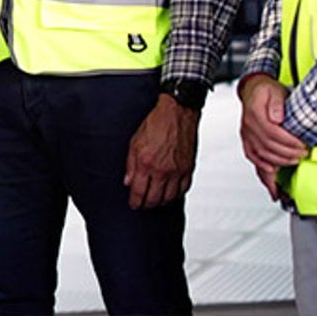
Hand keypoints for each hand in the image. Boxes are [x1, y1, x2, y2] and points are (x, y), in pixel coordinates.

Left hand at [124, 94, 199, 209]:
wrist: (177, 112)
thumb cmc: (156, 123)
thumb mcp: (134, 142)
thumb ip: (130, 164)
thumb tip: (128, 181)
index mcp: (146, 163)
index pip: (139, 192)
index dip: (135, 202)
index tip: (134, 204)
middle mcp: (163, 170)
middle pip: (154, 199)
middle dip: (146, 205)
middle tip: (143, 205)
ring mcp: (177, 171)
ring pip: (170, 198)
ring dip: (161, 202)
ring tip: (155, 201)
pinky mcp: (188, 168)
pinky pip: (183, 189)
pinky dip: (176, 195)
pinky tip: (171, 193)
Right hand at [238, 73, 307, 200]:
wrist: (252, 89)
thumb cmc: (265, 90)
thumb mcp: (275, 90)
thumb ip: (277, 102)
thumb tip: (277, 117)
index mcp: (255, 113)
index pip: (272, 133)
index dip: (289, 142)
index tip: (302, 145)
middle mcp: (249, 125)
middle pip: (267, 146)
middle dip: (287, 153)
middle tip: (302, 155)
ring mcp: (246, 134)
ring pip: (261, 154)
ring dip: (278, 161)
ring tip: (293, 161)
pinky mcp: (247, 140)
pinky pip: (252, 157)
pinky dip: (262, 167)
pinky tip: (272, 172)